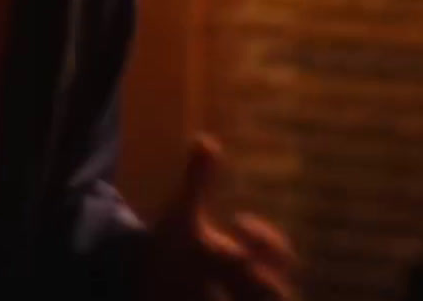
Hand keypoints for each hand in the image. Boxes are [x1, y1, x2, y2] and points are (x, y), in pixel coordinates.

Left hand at [143, 135, 296, 300]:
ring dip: (249, 298)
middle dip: (265, 284)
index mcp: (245, 261)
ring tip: (220, 291)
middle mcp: (246, 290)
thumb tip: (204, 139)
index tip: (239, 222)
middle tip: (241, 268)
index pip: (279, 254)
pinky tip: (212, 297)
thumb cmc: (172, 250)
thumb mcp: (182, 217)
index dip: (268, 239)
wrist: (144, 283)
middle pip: (277, 294)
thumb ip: (197, 182)